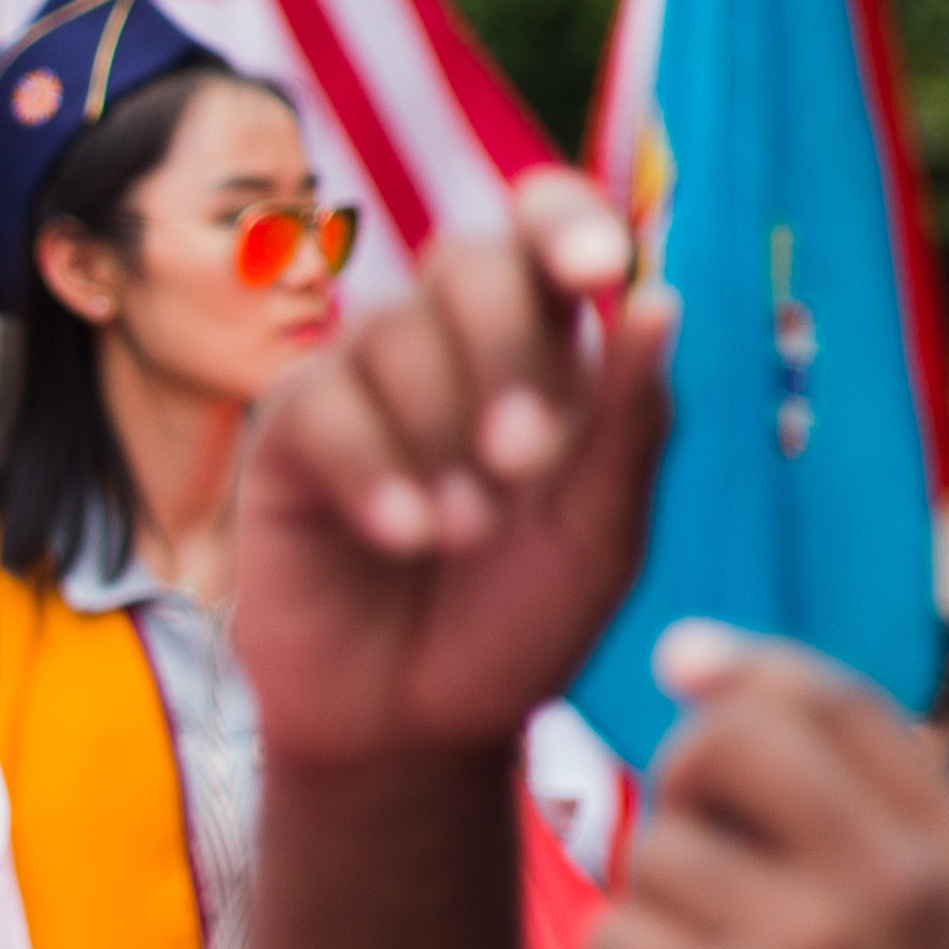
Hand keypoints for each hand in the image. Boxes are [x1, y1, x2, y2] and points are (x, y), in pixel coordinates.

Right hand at [237, 170, 674, 767]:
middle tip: (527, 460)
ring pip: (394, 332)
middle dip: (506, 352)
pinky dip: (377, 472)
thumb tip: (659, 297)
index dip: (565, 222)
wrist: (411, 726)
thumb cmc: (516, 624)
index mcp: (540, 347)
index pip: (540, 224)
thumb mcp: (601, 536)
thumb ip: (631, 425)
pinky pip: (326, 408)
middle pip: (468, 260)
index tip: (598, 270)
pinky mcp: (289, 435)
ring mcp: (360, 383)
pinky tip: (405, 538)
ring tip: (465, 535)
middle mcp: (446, 345)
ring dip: (443, 435)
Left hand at [585, 625, 948, 948]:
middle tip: (700, 888)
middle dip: (682, 800)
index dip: (736, 677)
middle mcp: (904, 882)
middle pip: (723, 745)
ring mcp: (822, 948)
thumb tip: (696, 665)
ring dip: (655, 928)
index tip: (685, 676)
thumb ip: (871, 819)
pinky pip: (612, 946)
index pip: (830, 698)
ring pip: (655, 858)